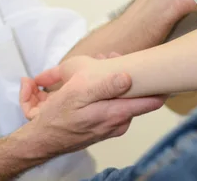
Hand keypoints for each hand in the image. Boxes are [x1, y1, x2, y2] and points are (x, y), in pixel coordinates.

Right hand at [19, 64, 163, 155]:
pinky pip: (113, 102)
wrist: (42, 139)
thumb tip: (128, 78)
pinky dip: (106, 89)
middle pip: (137, 93)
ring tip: (99, 61)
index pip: (152, 101)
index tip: (151, 66)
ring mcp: (113, 124)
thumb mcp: (76, 95)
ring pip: (124, 96)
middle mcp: (119, 122)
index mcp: (116, 115)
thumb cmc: (56, 118)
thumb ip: (104, 87)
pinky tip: (92, 79)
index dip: (154, 80)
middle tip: (111, 56)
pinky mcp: (104, 124)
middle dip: (128, 72)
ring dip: (114, 78)